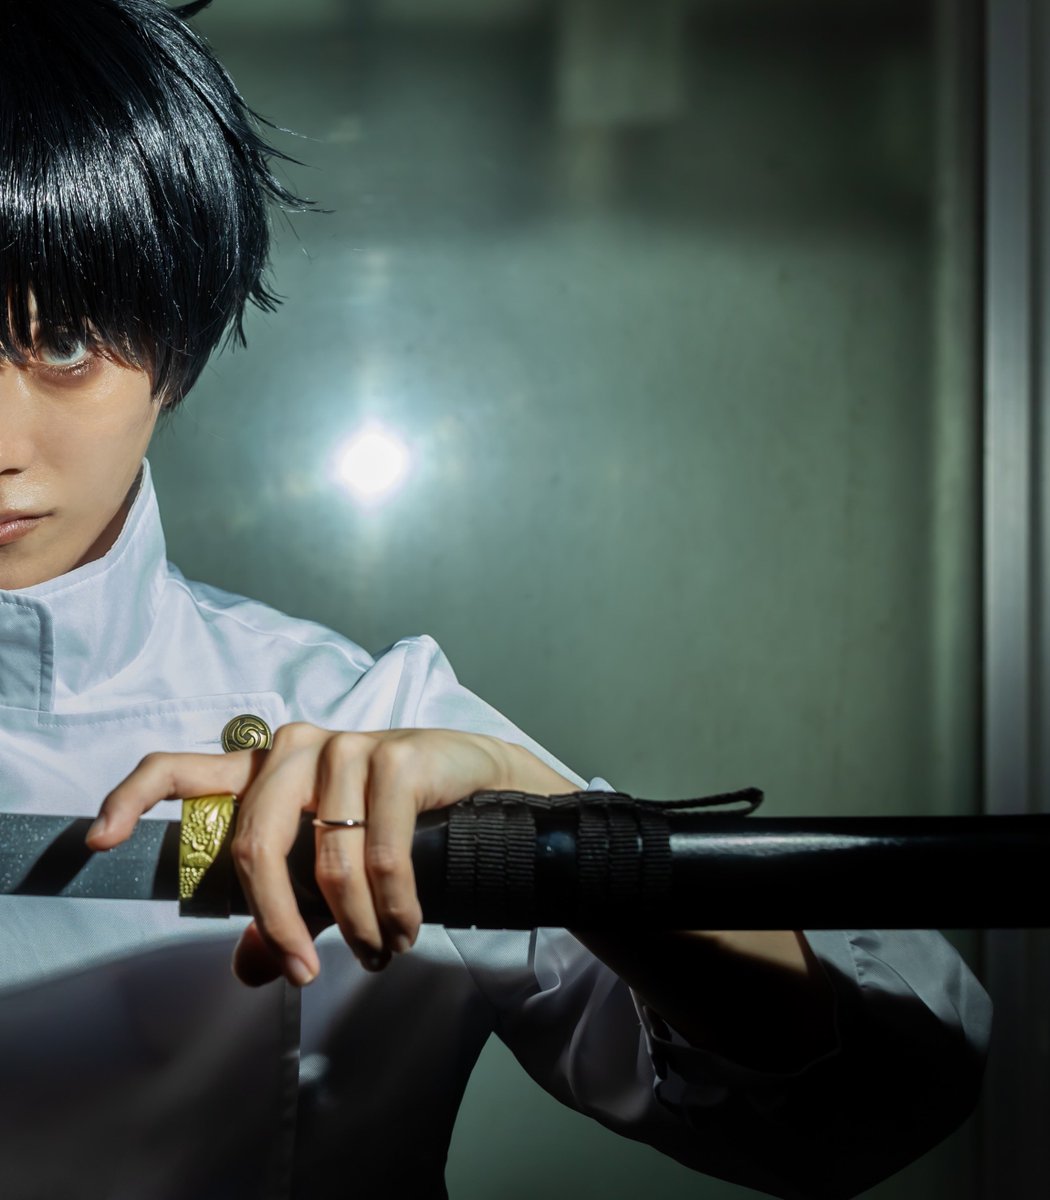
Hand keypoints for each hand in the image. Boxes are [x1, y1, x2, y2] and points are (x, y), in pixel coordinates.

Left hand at [86, 725, 574, 986]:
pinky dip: (393, 910)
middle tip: (301, 972)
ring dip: (354, 928)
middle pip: (254, 841)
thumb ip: (285, 912)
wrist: (481, 788)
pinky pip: (381, 857)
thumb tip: (245, 969)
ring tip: (379, 951)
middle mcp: (294, 747)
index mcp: (263, 769)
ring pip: (326, 861)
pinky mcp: (397, 755)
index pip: (182, 768)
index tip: (98, 841)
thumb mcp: (329, 872)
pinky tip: (406, 928)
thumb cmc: (395, 825)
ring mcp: (347, 745)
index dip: (132, 799)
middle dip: (277, 922)